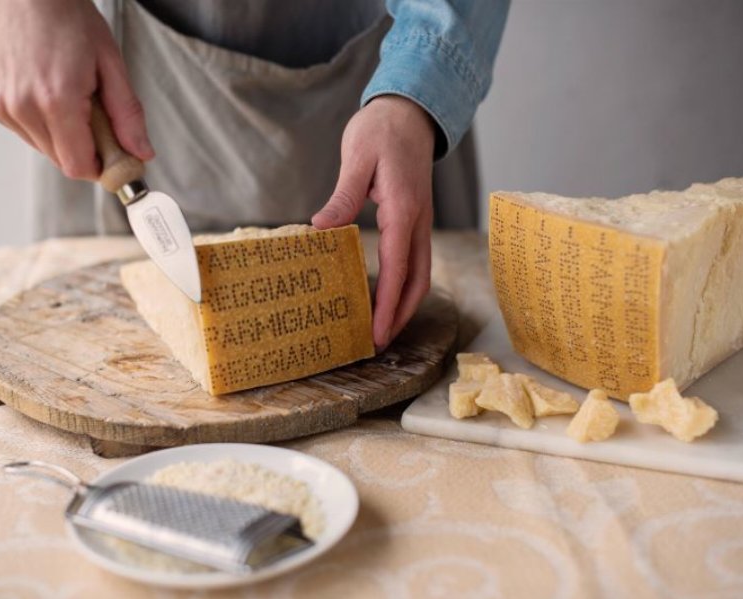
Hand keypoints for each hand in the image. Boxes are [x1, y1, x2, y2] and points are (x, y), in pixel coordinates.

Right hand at [0, 0, 153, 178]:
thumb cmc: (67, 19)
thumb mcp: (111, 64)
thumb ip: (127, 114)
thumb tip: (141, 152)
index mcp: (56, 99)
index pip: (79, 166)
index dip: (101, 167)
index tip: (114, 156)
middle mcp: (22, 106)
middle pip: (62, 160)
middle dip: (85, 148)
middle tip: (94, 114)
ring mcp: (1, 106)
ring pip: (44, 149)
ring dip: (63, 135)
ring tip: (68, 96)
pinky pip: (24, 132)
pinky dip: (41, 122)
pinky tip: (45, 92)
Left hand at [312, 95, 434, 349]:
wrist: (410, 112)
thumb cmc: (382, 130)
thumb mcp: (357, 157)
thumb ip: (343, 197)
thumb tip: (321, 230)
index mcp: (403, 210)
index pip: (397, 269)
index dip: (386, 306)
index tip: (376, 333)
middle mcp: (418, 221)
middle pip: (416, 281)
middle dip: (399, 315)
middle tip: (378, 342)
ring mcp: (421, 221)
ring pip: (420, 273)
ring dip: (404, 304)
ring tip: (384, 327)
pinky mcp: (416, 219)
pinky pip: (415, 260)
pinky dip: (404, 284)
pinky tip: (386, 294)